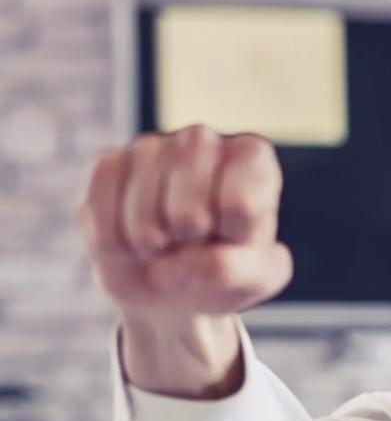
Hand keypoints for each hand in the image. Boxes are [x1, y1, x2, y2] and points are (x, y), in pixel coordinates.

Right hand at [78, 125, 291, 317]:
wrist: (173, 279)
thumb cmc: (227, 266)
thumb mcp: (257, 278)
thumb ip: (240, 270)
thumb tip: (195, 261)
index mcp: (252, 159)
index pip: (241, 206)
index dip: (231, 238)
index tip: (236, 235)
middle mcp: (201, 141)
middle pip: (188, 210)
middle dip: (188, 246)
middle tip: (194, 240)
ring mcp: (151, 146)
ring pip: (143, 208)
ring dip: (152, 245)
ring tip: (164, 244)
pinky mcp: (109, 163)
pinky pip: (102, 205)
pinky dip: (116, 241)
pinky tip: (132, 243)